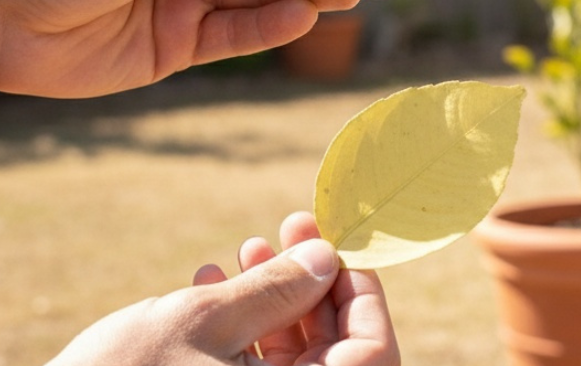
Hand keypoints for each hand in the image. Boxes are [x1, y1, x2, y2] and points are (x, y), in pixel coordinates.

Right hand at [194, 212, 399, 365]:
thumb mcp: (206, 322)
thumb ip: (274, 290)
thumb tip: (326, 257)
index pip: (374, 352)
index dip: (360, 290)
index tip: (333, 242)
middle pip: (333, 348)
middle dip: (312, 281)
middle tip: (293, 227)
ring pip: (294, 356)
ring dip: (275, 296)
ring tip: (250, 249)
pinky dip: (243, 327)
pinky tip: (213, 281)